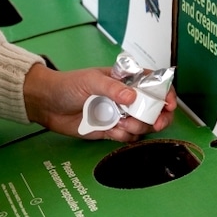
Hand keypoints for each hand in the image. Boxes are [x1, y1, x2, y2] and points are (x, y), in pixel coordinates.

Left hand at [23, 64, 176, 142]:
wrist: (47, 105)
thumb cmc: (68, 85)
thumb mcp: (91, 80)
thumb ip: (113, 88)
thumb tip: (132, 97)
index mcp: (124, 80)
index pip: (153, 84)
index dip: (166, 93)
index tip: (169, 104)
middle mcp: (125, 98)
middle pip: (154, 109)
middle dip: (159, 117)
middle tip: (156, 122)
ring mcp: (119, 115)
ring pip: (142, 125)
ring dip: (138, 127)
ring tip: (121, 123)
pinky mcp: (110, 130)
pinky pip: (127, 136)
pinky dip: (124, 136)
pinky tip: (112, 130)